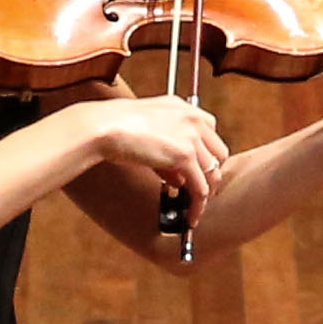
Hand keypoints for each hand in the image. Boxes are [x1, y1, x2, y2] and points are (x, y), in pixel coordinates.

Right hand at [78, 96, 233, 208]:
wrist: (103, 127)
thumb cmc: (114, 127)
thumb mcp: (147, 135)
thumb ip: (167, 153)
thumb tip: (179, 178)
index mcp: (182, 107)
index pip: (209, 131)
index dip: (205, 154)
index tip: (198, 169)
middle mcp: (192, 118)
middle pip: (218, 152)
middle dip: (210, 173)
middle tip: (198, 190)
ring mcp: (191, 136)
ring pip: (213, 172)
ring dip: (206, 193)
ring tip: (194, 208)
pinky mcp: (185, 155)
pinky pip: (200, 187)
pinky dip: (197, 205)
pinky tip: (191, 216)